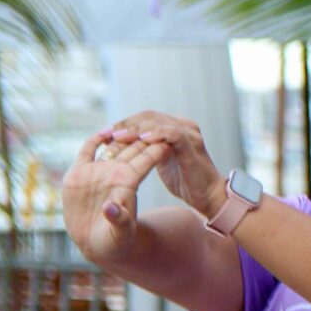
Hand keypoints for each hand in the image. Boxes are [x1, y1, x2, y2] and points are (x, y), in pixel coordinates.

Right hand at [61, 131, 172, 262]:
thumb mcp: (120, 231)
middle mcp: (115, 173)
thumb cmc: (115, 240)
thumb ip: (118, 219)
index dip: (155, 149)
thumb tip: (112, 208)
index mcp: (128, 183)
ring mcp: (97, 171)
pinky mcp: (78, 172)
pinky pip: (88, 150)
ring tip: (128, 122)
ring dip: (120, 133)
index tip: (166, 136)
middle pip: (132, 148)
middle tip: (151, 120)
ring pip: (112, 145)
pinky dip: (95, 139)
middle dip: (143, 134)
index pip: (146, 161)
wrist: (95, 242)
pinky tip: (104, 131)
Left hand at [103, 110, 226, 217]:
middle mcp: (183, 125)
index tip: (105, 133)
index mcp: (174, 127)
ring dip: (137, 128)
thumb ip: (146, 146)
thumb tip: (118, 141)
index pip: (144, 117)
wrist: (206, 195)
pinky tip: (142, 139)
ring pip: (159, 121)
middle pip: (149, 115)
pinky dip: (157, 133)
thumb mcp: (159, 159)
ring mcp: (189, 134)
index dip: (124, 123)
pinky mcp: (192, 145)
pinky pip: (173, 133)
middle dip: (127, 124)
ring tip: (121, 136)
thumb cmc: (183, 179)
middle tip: (109, 134)